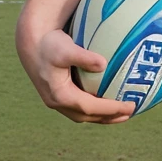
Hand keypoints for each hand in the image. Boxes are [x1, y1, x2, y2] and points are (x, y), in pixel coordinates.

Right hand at [17, 27, 133, 123]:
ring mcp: (56, 101)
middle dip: (110, 117)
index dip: (112, 109)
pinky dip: (95, 109)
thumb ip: (83, 56)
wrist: (31, 43)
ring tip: (122, 114)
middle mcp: (57, 102)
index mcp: (60, 95)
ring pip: (83, 115)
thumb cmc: (50, 43)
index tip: (130, 106)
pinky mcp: (58, 96)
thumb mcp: (65, 48)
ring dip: (103, 116)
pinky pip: (80, 108)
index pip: (91, 107)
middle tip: (130, 112)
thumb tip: (103, 63)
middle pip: (88, 116)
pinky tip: (106, 103)